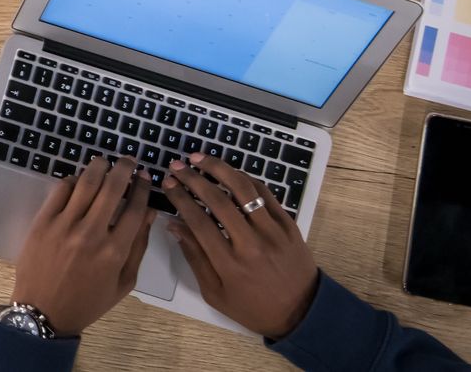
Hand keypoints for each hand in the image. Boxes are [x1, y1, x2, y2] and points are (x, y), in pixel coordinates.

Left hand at [9, 155, 156, 333]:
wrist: (43, 311)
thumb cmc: (88, 301)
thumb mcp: (124, 282)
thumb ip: (138, 247)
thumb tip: (149, 213)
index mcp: (115, 252)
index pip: (135, 209)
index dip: (143, 188)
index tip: (146, 176)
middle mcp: (91, 234)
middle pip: (112, 188)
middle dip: (124, 169)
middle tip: (129, 161)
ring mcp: (65, 225)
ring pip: (86, 183)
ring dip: (99, 167)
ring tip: (105, 162)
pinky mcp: (43, 222)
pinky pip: (61, 190)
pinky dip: (73, 180)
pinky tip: (80, 181)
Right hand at [161, 152, 319, 337]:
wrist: (302, 313)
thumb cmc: (253, 307)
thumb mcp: (215, 293)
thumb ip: (194, 257)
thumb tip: (175, 225)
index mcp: (230, 264)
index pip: (198, 221)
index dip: (180, 198)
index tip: (168, 184)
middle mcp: (251, 244)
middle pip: (217, 201)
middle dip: (192, 178)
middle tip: (176, 166)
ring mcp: (273, 232)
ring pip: (243, 189)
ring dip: (219, 169)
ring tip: (200, 158)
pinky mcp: (288, 225)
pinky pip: (265, 194)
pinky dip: (245, 179)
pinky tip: (230, 173)